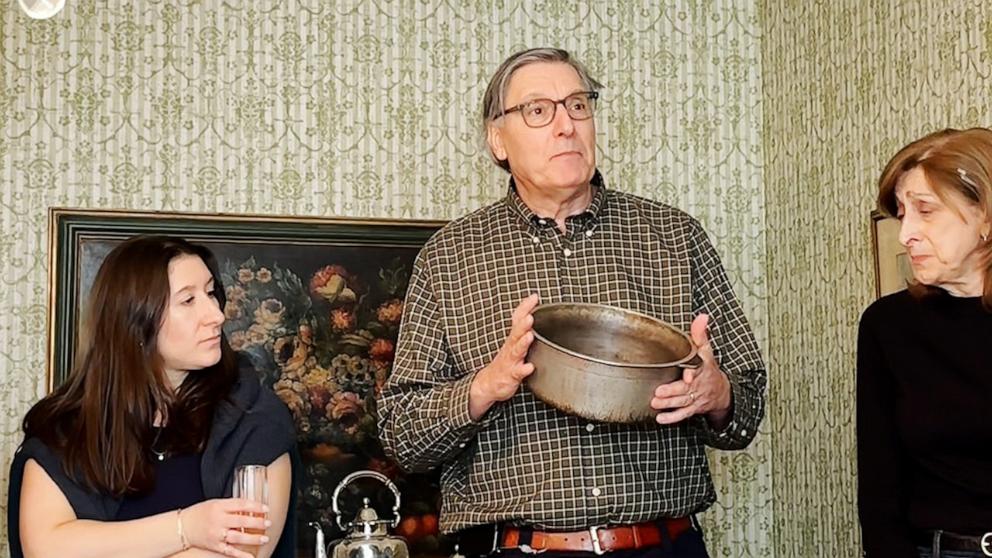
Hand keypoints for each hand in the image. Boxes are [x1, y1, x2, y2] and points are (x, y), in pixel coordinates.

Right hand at [180, 498, 270, 557]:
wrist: (182, 526)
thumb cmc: (200, 513)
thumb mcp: (215, 503)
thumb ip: (231, 505)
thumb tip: (251, 506)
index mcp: (219, 506)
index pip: (241, 505)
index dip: (255, 506)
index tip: (266, 508)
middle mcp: (218, 520)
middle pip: (241, 521)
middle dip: (257, 522)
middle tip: (268, 523)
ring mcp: (216, 534)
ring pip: (237, 537)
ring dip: (253, 538)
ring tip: (265, 538)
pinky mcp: (214, 546)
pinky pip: (229, 551)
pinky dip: (240, 555)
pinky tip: (250, 556)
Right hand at [469, 294, 539, 419]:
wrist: (487, 384)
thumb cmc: (505, 362)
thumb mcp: (513, 343)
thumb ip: (522, 328)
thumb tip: (532, 312)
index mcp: (512, 339)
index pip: (517, 319)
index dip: (525, 308)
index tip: (534, 297)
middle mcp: (510, 348)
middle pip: (516, 334)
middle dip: (523, 324)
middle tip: (529, 316)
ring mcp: (510, 362)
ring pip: (516, 351)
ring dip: (523, 343)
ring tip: (529, 336)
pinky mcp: (510, 376)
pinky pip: (517, 373)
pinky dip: (523, 370)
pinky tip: (530, 367)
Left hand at [651, 313, 731, 425]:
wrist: (721, 391)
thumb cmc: (709, 368)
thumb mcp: (706, 350)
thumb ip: (700, 334)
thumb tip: (702, 316)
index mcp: (702, 368)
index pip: (698, 370)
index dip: (692, 372)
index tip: (686, 375)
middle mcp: (698, 384)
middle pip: (686, 389)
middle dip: (673, 391)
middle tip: (658, 392)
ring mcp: (695, 397)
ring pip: (683, 402)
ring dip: (669, 403)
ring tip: (655, 403)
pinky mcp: (692, 408)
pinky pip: (684, 414)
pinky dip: (672, 417)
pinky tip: (661, 418)